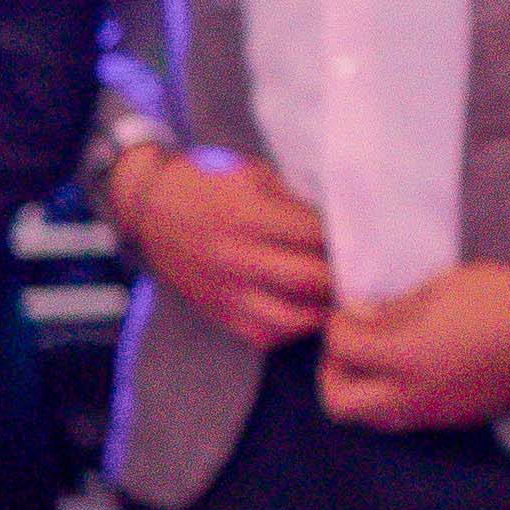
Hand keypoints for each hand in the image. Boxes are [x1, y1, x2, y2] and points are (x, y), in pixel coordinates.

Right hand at [110, 144, 335, 351]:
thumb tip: (341, 225)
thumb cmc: (207, 183)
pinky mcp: (216, 310)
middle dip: (339, 275)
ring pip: (290, 318)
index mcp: (245, 216)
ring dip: (319, 309)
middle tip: (354, 269)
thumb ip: (293, 200)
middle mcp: (234, 257)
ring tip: (331, 295)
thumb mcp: (253, 174)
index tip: (359, 236)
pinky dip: (290, 329)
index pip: (316, 236)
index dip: (345, 237)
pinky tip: (300, 310)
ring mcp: (223, 289)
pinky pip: (263, 335)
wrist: (150, 208)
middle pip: (309, 279)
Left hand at [319, 261, 509, 429]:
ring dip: (362, 392)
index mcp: (406, 356)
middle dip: (333, 374)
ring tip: (377, 360)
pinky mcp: (459, 419)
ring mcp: (437, 412)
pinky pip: (407, 420)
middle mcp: (415, 394)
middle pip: (340, 403)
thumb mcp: (441, 287)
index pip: (342, 347)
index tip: (348, 312)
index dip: (337, 326)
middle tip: (349, 347)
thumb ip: (393, 308)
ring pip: (372, 419)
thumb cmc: (503, 296)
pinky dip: (392, 400)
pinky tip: (409, 372)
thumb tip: (359, 318)